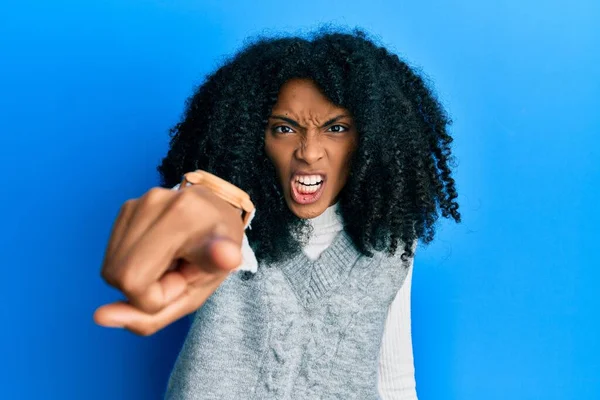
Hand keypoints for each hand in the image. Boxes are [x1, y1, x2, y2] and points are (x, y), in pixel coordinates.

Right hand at [94, 185, 243, 335]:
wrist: (220, 218)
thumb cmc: (217, 257)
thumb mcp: (200, 292)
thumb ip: (153, 316)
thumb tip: (99, 317)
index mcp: (182, 216)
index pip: (133, 281)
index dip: (155, 297)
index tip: (184, 280)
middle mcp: (155, 201)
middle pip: (117, 275)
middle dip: (144, 290)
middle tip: (177, 272)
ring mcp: (137, 201)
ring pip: (110, 269)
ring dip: (138, 277)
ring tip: (170, 261)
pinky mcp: (126, 207)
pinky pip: (113, 256)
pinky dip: (132, 265)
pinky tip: (158, 253)